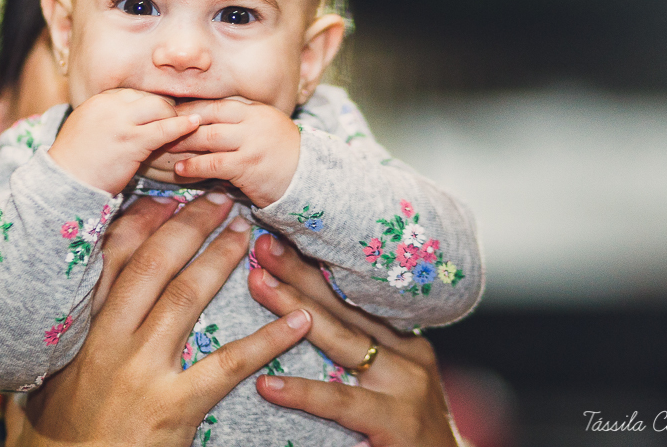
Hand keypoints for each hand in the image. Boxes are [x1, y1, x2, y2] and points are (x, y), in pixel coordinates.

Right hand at [12, 193, 312, 446]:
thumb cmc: (51, 437)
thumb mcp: (40, 380)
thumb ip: (57, 340)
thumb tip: (54, 307)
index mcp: (77, 329)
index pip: (110, 259)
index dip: (141, 221)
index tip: (166, 196)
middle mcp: (107, 341)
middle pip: (151, 264)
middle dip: (187, 224)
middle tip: (218, 198)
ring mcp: (141, 371)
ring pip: (185, 297)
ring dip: (221, 260)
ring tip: (248, 234)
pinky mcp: (173, 406)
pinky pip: (227, 365)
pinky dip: (266, 341)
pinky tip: (295, 322)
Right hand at [48, 88, 199, 193]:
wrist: (64, 182)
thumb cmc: (76, 162)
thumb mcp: (87, 127)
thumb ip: (107, 117)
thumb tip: (129, 117)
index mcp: (99, 100)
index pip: (135, 93)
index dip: (150, 105)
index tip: (160, 115)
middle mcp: (110, 105)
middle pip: (150, 97)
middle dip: (165, 108)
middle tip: (176, 121)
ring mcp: (121, 122)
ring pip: (160, 107)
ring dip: (175, 117)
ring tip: (189, 125)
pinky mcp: (132, 141)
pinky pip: (164, 129)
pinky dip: (182, 126)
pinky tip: (195, 125)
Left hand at [170, 97, 300, 206]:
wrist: (309, 178)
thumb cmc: (282, 155)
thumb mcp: (263, 129)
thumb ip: (240, 122)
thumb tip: (204, 119)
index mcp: (254, 109)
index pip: (215, 104)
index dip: (190, 109)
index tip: (170, 115)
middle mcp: (252, 121)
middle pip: (208, 117)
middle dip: (181, 124)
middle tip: (159, 130)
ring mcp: (251, 142)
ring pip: (208, 137)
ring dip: (183, 143)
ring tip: (165, 149)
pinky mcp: (248, 165)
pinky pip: (214, 163)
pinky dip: (194, 165)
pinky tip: (181, 169)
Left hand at [248, 233, 461, 446]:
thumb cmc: (408, 435)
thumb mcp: (389, 384)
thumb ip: (358, 356)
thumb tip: (303, 321)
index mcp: (402, 341)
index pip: (351, 296)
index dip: (313, 267)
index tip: (277, 239)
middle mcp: (407, 354)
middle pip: (343, 306)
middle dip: (300, 273)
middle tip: (262, 246)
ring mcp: (405, 385)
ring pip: (341, 340)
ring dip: (295, 310)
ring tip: (259, 285)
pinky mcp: (397, 421)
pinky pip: (341, 401)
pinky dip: (302, 391)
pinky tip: (268, 384)